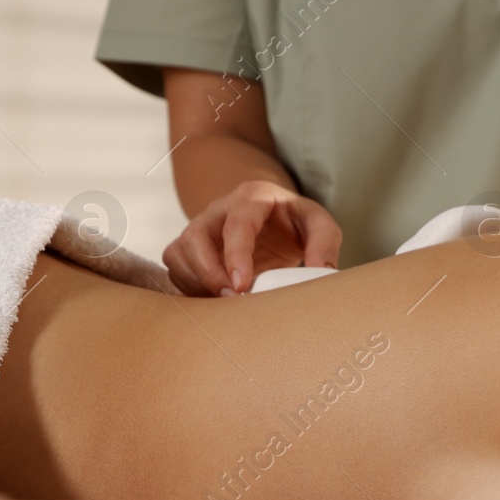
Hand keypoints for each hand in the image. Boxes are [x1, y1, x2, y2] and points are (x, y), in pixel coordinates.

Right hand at [161, 180, 342, 296]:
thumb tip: (321, 272)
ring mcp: (201, 226)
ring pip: (179, 252)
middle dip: (210, 273)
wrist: (275, 219)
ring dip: (197, 282)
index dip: (236, 255)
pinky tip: (212, 298)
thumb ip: (325, 244)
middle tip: (234, 299)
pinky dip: (188, 286)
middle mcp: (220, 208)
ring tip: (225, 302)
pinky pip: (174, 265)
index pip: (237, 223)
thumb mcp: (320, 225)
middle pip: (196, 237)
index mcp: (253, 198)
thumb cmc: (296, 222)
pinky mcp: (190, 246)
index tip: (242, 285)